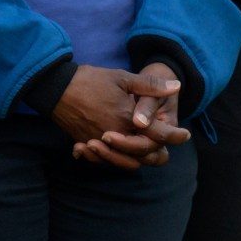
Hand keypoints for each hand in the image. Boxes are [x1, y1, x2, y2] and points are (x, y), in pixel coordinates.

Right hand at [51, 65, 183, 169]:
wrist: (54, 87)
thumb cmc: (89, 80)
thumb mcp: (122, 78)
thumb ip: (150, 86)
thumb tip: (176, 85)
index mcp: (128, 119)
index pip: (159, 135)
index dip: (175, 136)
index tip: (185, 135)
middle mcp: (117, 135)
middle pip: (145, 154)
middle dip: (158, 150)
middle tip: (165, 143)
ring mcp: (101, 142)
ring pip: (126, 162)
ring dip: (138, 158)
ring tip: (145, 149)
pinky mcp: (87, 144)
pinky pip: (105, 161)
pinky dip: (114, 159)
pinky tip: (118, 152)